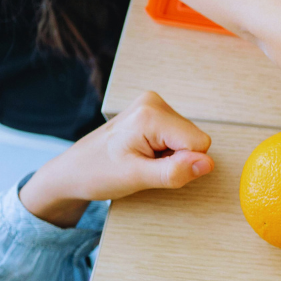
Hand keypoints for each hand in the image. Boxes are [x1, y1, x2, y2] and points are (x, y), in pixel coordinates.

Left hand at [19, 91, 213, 226]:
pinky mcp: (153, 112)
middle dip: (176, 159)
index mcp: (151, 114)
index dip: (182, 164)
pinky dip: (165, 151)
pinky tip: (143, 154)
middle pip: (194, 139)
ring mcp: (153, 105)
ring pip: (188, 139)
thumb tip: (207, 163)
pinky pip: (178, 136)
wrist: (73, 171)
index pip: (199, 143)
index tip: (154, 168)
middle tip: (145, 165)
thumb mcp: (136, 178)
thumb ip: (174, 171)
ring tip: (141, 160)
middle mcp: (154, 102)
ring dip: (170, 156)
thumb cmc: (97, 173)